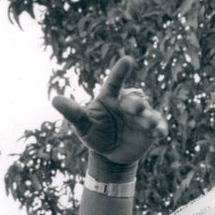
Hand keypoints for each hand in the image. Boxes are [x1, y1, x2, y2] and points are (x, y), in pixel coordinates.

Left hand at [52, 56, 166, 166]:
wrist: (110, 154)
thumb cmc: (95, 134)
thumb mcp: (83, 125)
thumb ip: (73, 113)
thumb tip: (54, 100)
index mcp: (111, 96)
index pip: (115, 81)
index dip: (120, 71)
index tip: (128, 60)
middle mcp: (127, 103)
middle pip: (134, 99)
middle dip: (136, 104)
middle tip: (136, 109)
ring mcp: (141, 115)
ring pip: (148, 113)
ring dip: (149, 118)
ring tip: (149, 125)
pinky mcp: (151, 129)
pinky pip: (158, 126)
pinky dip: (160, 128)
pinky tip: (160, 132)